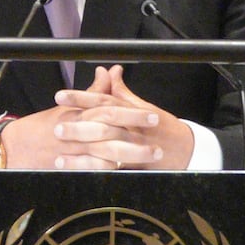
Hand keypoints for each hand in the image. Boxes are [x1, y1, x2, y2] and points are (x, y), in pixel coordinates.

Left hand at [52, 65, 193, 169]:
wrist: (188, 150)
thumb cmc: (163, 126)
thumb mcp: (143, 106)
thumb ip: (121, 92)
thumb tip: (108, 71)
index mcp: (132, 110)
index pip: (104, 101)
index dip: (81, 98)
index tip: (60, 96)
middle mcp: (132, 127)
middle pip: (104, 124)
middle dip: (79, 125)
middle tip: (56, 127)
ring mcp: (135, 147)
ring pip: (107, 148)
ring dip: (83, 154)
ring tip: (59, 156)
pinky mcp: (136, 166)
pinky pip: (113, 169)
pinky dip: (95, 171)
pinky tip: (78, 173)